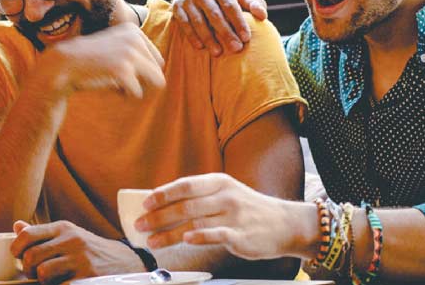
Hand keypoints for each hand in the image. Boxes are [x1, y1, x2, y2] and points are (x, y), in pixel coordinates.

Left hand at [10, 220, 144, 283]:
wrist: (124, 261)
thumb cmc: (91, 250)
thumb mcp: (69, 235)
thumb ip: (42, 233)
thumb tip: (17, 226)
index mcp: (63, 228)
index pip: (27, 235)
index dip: (17, 250)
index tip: (20, 258)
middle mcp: (71, 240)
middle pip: (31, 257)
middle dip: (30, 270)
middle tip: (38, 273)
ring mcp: (80, 258)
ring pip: (43, 273)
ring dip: (44, 282)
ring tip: (53, 280)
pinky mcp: (87, 276)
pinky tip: (66, 282)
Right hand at [43, 24, 164, 98]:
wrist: (64, 65)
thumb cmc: (90, 60)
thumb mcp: (115, 46)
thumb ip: (137, 53)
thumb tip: (162, 79)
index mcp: (134, 31)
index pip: (157, 60)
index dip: (140, 71)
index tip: (118, 67)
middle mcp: (135, 39)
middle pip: (158, 72)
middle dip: (141, 81)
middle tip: (118, 78)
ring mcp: (130, 54)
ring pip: (155, 82)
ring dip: (136, 88)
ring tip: (117, 82)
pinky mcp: (123, 71)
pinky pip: (137, 93)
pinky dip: (124, 95)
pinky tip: (108, 86)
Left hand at [135, 173, 297, 260]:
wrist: (285, 224)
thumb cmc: (248, 210)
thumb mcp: (227, 194)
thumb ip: (201, 198)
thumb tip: (164, 207)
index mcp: (219, 182)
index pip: (185, 185)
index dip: (163, 194)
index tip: (145, 203)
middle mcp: (225, 196)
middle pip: (185, 205)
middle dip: (158, 216)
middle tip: (140, 226)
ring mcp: (233, 216)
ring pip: (194, 222)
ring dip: (169, 233)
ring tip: (152, 241)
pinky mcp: (240, 235)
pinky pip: (215, 235)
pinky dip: (199, 237)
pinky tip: (185, 241)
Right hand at [171, 0, 267, 55]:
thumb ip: (254, 4)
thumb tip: (262, 15)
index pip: (230, 6)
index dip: (238, 22)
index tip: (246, 38)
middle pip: (215, 15)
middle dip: (226, 33)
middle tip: (236, 49)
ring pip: (199, 21)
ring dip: (208, 38)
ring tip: (218, 53)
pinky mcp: (177, 6)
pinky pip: (184, 24)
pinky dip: (192, 36)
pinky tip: (201, 47)